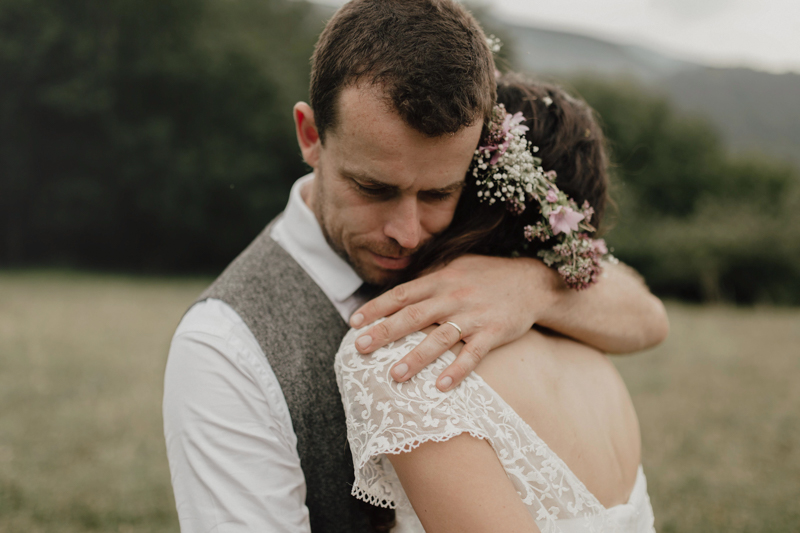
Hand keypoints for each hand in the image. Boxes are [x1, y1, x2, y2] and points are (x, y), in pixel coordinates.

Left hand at [349, 255, 559, 390]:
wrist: (533, 283)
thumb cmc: (489, 275)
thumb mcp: (457, 266)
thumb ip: (429, 278)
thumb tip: (399, 291)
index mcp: (441, 280)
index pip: (402, 294)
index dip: (376, 307)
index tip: (354, 322)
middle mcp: (453, 297)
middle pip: (413, 315)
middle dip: (385, 332)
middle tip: (360, 348)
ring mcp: (474, 316)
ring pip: (440, 338)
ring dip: (416, 357)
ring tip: (394, 375)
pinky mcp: (494, 333)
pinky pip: (473, 354)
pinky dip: (458, 370)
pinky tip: (441, 386)